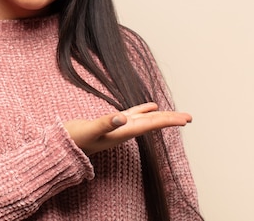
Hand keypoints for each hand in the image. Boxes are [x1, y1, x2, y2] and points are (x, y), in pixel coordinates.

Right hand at [62, 102, 191, 154]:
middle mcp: (124, 130)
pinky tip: (151, 106)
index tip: (184, 120)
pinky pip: (132, 115)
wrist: (64, 146)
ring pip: (145, 119)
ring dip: (161, 116)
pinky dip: (143, 110)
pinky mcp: (111, 122)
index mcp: (122, 132)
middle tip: (189, 118)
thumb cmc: (75, 139)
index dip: (167, 121)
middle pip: (152, 123)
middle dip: (170, 120)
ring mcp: (118, 127)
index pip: (150, 125)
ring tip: (176, 114)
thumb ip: (105, 123)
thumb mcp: (89, 130)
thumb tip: (122, 118)